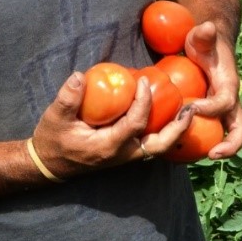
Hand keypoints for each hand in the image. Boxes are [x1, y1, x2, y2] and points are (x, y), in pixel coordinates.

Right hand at [31, 70, 196, 177]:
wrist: (50, 164)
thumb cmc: (53, 140)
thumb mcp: (55, 118)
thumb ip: (67, 98)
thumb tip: (80, 76)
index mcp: (108, 146)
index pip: (135, 124)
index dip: (144, 102)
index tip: (144, 80)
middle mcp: (122, 155)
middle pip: (160, 146)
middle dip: (178, 128)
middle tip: (191, 108)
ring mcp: (126, 157)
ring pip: (159, 148)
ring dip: (176, 131)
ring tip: (188, 111)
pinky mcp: (125, 153)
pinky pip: (151, 144)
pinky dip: (164, 133)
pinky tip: (170, 116)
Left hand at [183, 22, 241, 158]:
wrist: (209, 45)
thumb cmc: (203, 41)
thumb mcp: (201, 36)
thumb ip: (204, 34)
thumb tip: (207, 27)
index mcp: (229, 85)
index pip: (224, 102)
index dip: (209, 109)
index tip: (189, 108)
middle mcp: (230, 101)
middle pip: (240, 129)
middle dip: (231, 146)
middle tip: (212, 155)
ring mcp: (223, 111)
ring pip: (228, 136)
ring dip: (216, 150)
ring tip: (190, 160)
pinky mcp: (213, 115)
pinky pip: (211, 133)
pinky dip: (200, 143)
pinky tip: (178, 149)